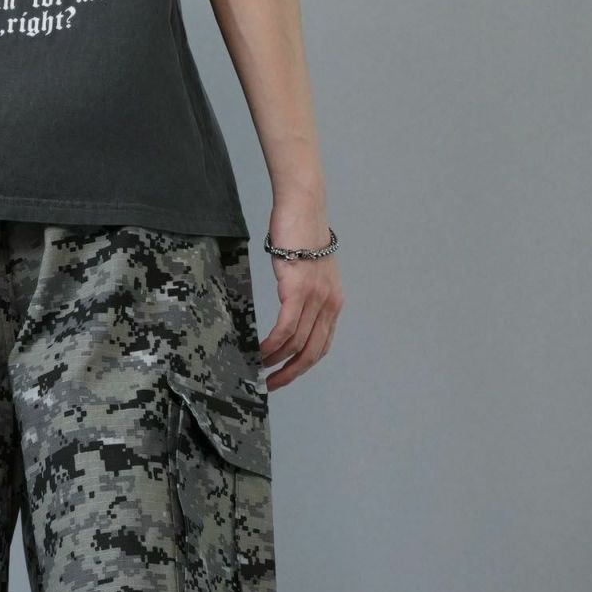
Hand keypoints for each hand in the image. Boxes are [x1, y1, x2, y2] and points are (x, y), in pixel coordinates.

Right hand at [258, 203, 342, 390]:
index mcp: (333, 302)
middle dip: (290, 373)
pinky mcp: (298, 290)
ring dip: (275, 360)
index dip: (302, 367)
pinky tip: (260, 350)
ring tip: (258, 366)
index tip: (283, 378)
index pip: (321, 346)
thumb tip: (287, 315)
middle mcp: (329, 303)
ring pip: (296, 343)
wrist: (303, 206)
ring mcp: (315, 297)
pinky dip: (272, 344)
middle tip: (270, 384)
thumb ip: (303, 295)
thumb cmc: (300, 234)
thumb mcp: (308, 271)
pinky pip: (285, 328)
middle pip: (310, 352)